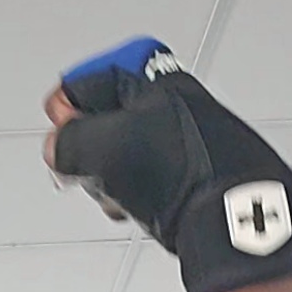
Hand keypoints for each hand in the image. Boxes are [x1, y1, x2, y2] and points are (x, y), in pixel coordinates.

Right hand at [44, 39, 291, 291]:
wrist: (233, 215)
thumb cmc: (181, 170)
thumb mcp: (105, 146)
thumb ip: (70, 140)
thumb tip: (58, 148)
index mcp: (155, 80)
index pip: (95, 76)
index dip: (70, 101)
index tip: (60, 125)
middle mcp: (175, 105)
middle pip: (108, 118)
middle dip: (88, 145)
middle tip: (81, 164)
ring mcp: (186, 142)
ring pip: (126, 153)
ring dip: (109, 176)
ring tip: (112, 193)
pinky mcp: (194, 176)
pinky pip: (148, 179)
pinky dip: (133, 193)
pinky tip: (134, 208)